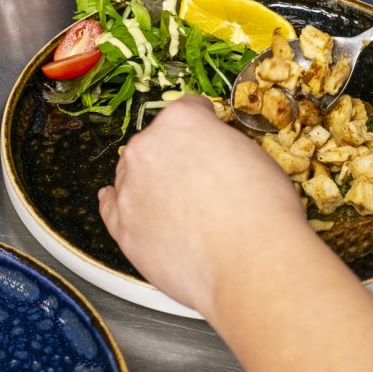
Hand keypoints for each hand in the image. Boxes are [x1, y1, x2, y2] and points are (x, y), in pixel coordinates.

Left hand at [98, 95, 305, 315]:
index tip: (208, 135)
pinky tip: (119, 202)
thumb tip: (217, 155)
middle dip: (174, 156)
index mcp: (182, 121)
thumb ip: (222, 147)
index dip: (204, 124)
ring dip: (149, 182)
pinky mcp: (122, 226)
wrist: (251, 261)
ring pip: (132, 174)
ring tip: (176, 205)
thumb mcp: (254, 156)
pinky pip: (110, 207)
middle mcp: (148, 147)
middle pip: (156, 142)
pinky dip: (116, 203)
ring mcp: (130, 187)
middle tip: (199, 180)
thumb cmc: (261, 211)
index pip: (188, 110)